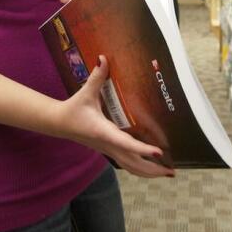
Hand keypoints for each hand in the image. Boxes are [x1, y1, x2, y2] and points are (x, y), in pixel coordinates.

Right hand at [57, 55, 173, 177]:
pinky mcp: (108, 151)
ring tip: (167, 173)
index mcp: (103, 131)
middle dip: (152, 169)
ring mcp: (108, 150)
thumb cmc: (73, 108)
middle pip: (133, 163)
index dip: (141, 149)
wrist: (59, 124)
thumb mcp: (85, 92)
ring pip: (131, 167)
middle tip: (171, 171)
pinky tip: (152, 168)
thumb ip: (96, 77)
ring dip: (149, 172)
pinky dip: (140, 169)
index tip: (158, 152)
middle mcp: (108, 144)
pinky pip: (127, 164)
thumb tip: (103, 58)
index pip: (125, 143)